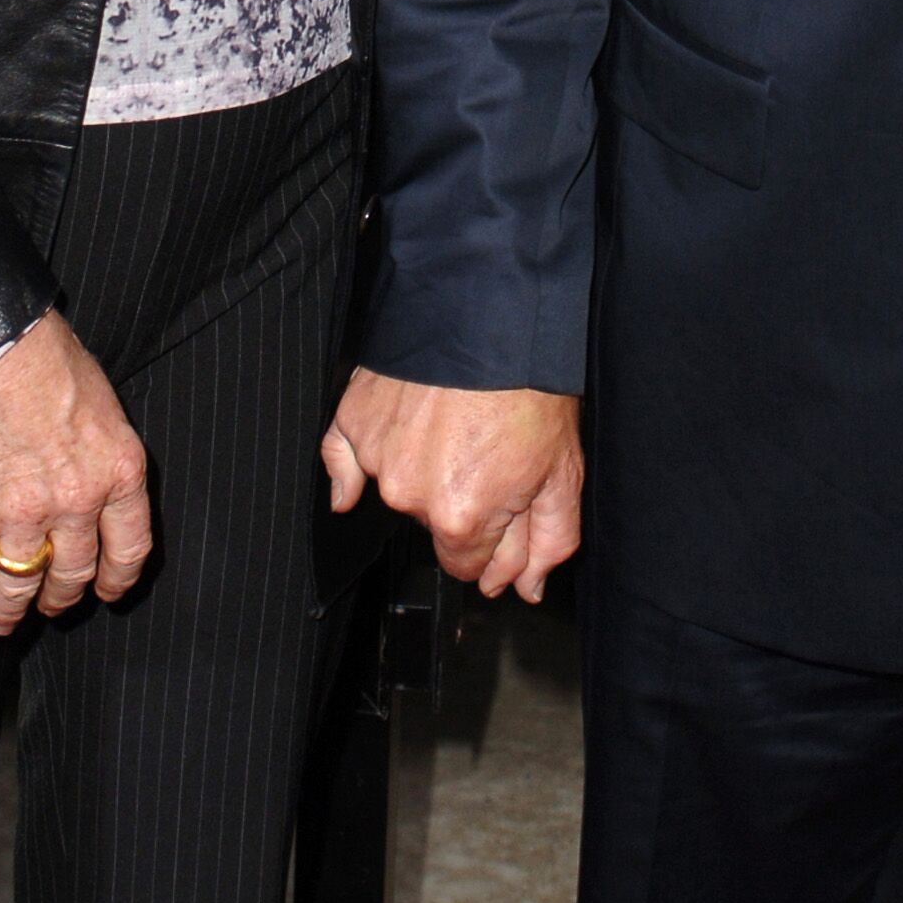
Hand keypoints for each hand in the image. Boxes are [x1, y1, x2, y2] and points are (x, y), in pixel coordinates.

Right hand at [0, 308, 152, 630]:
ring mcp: (22, 513)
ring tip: (1, 621)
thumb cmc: (48, 357)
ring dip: (9, 607)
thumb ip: (99, 449)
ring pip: (19, 580)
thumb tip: (87, 465)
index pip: (129, 546)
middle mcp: (76, 503)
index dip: (116, 577)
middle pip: (73, 570)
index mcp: (118, 472)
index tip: (107, 591)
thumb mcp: (101, 402)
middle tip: (51, 604)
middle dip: (61, 595)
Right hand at [322, 367, 582, 603]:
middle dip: (460, 501)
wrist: (491, 314)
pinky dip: (349, 468)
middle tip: (486, 454)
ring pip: (399, 488)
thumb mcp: (563, 472)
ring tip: (455, 426)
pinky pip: (340, 458)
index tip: (503, 506)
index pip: (466, 564)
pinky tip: (354, 484)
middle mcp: (410, 497)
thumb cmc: (530, 387)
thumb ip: (548, 542)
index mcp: (461, 519)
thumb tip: (526, 588)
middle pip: (432, 524)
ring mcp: (377, 457)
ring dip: (423, 470)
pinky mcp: (353, 419)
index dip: (490, 539)